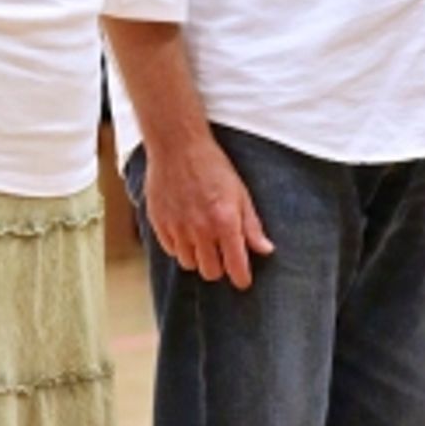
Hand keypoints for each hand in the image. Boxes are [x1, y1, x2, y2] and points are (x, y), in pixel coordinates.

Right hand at [144, 130, 274, 289]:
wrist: (177, 145)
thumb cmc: (213, 167)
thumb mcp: (240, 194)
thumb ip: (252, 226)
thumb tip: (265, 250)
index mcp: (225, 223)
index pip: (235, 268)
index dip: (241, 278)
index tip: (243, 280)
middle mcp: (200, 230)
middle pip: (210, 272)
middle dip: (219, 267)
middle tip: (222, 255)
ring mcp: (177, 228)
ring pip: (189, 264)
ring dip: (198, 257)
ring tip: (202, 241)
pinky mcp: (158, 223)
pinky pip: (171, 250)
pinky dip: (179, 246)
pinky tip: (185, 231)